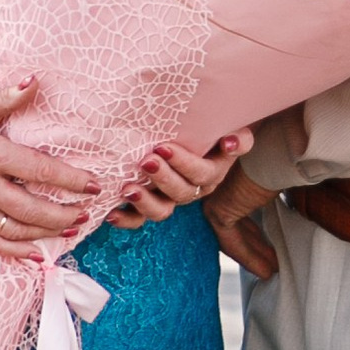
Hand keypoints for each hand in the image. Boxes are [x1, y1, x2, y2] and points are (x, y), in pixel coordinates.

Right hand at [0, 84, 97, 259]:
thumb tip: (35, 80)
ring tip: (70, 229)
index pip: (41, 171)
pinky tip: (37, 255)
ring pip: (17, 230)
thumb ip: (6, 97)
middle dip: (65, 213)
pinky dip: (16, 253)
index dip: (72, 180)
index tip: (93, 185)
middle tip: (86, 212)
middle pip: (34, 208)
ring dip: (47, 233)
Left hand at [107, 130, 252, 229]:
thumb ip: (238, 137)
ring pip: (161, 211)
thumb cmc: (209, 130)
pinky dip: (126, 219)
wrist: (195, 138)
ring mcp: (170, 199)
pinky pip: (140, 219)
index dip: (184, 164)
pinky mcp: (151, 203)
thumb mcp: (230, 130)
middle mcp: (193, 190)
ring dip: (145, 202)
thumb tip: (229, 142)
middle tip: (146, 162)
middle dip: (162, 179)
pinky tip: (112, 214)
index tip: (163, 147)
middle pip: (181, 192)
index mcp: (212, 173)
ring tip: (128, 189)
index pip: (201, 173)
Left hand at [206, 159, 281, 279]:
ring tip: (271, 269)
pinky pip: (231, 241)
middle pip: (236, 222)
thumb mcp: (279, 172)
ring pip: (233, 235)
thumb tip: (306, 192)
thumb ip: (277, 187)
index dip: (254, 228)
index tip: (268, 244)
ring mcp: (215, 197)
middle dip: (255, 243)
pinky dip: (248, 257)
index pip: (239, 207)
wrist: (273, 149)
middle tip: (271, 260)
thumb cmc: (280, 151)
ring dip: (254, 254)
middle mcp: (219, 184)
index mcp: (233, 172)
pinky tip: (265, 270)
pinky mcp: (218, 211)